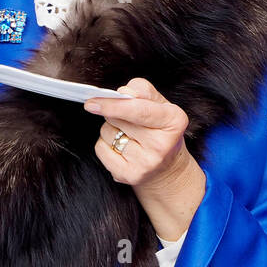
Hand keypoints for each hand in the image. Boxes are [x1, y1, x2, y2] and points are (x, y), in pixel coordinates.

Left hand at [85, 78, 205, 240]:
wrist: (167, 167)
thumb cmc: (160, 129)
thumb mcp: (160, 105)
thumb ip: (143, 91)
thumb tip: (122, 92)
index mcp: (174, 121)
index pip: (139, 110)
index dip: (114, 105)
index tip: (92, 102)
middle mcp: (162, 144)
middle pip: (117, 118)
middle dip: (114, 112)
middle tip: (127, 118)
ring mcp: (146, 163)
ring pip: (107, 132)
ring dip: (110, 129)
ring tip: (128, 135)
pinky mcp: (130, 175)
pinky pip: (101, 149)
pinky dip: (105, 145)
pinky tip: (121, 149)